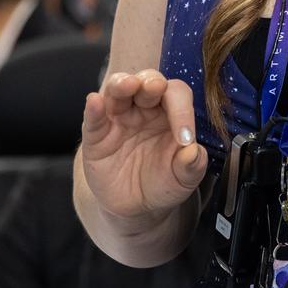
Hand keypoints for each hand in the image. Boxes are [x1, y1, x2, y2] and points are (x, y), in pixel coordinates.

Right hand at [79, 70, 207, 232]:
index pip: (177, 96)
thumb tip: (194, 153)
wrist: (136, 206)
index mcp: (170, 113)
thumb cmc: (162, 183)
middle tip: (156, 87)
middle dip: (151, 82)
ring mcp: (118, 118)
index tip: (185, 138)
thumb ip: (192, 166)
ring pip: (117, 89)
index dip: (182, 110)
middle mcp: (144, 109)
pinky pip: (94, 118)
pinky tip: (95, 102)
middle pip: (147, 81)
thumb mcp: (183, 179)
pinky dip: (93, 108)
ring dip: (121, 84)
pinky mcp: (96, 134)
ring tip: (127, 85)